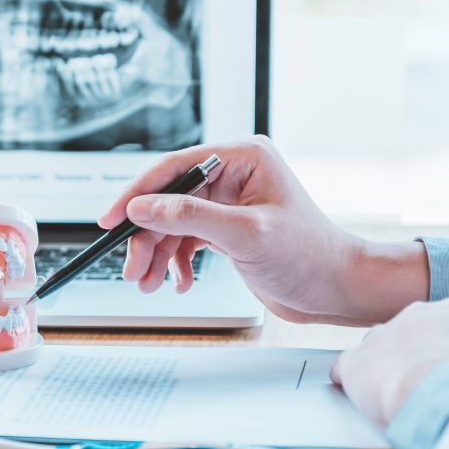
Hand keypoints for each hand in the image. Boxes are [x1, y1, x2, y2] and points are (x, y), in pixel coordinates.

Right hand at [99, 136, 429, 325]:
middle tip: (130, 268)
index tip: (110, 219)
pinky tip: (178, 282)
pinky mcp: (228, 229)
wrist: (338, 290)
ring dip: (157, 255)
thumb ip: (189, 217)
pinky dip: (176, 262)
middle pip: (168, 200)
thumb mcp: (244, 234)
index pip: (174, 168)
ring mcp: (229, 203)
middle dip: (147, 237)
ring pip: (173, 224)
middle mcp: (233, 175)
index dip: (137, 195)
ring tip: (147, 284)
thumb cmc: (309, 255)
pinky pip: (187, 240)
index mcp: (242, 158)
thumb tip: (141, 207)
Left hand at [331, 294, 448, 427]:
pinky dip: (352, 386)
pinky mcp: (357, 361)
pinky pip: (346, 371)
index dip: (448, 347)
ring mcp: (384, 334)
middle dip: (413, 356)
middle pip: (409, 333)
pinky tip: (363, 401)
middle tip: (424, 384)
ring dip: (383, 370)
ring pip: (377, 349)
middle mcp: (418, 314)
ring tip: (395, 395)